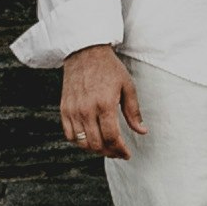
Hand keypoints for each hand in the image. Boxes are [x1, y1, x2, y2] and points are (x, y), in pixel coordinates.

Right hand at [61, 44, 143, 159]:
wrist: (85, 52)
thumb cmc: (108, 67)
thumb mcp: (127, 86)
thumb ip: (133, 112)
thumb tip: (142, 131)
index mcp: (105, 104)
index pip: (112, 137)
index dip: (120, 150)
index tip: (126, 154)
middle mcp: (87, 110)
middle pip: (97, 144)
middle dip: (110, 152)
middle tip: (118, 151)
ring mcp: (73, 110)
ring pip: (82, 143)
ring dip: (95, 149)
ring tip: (106, 146)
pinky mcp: (64, 109)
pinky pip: (69, 135)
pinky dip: (79, 142)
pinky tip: (90, 138)